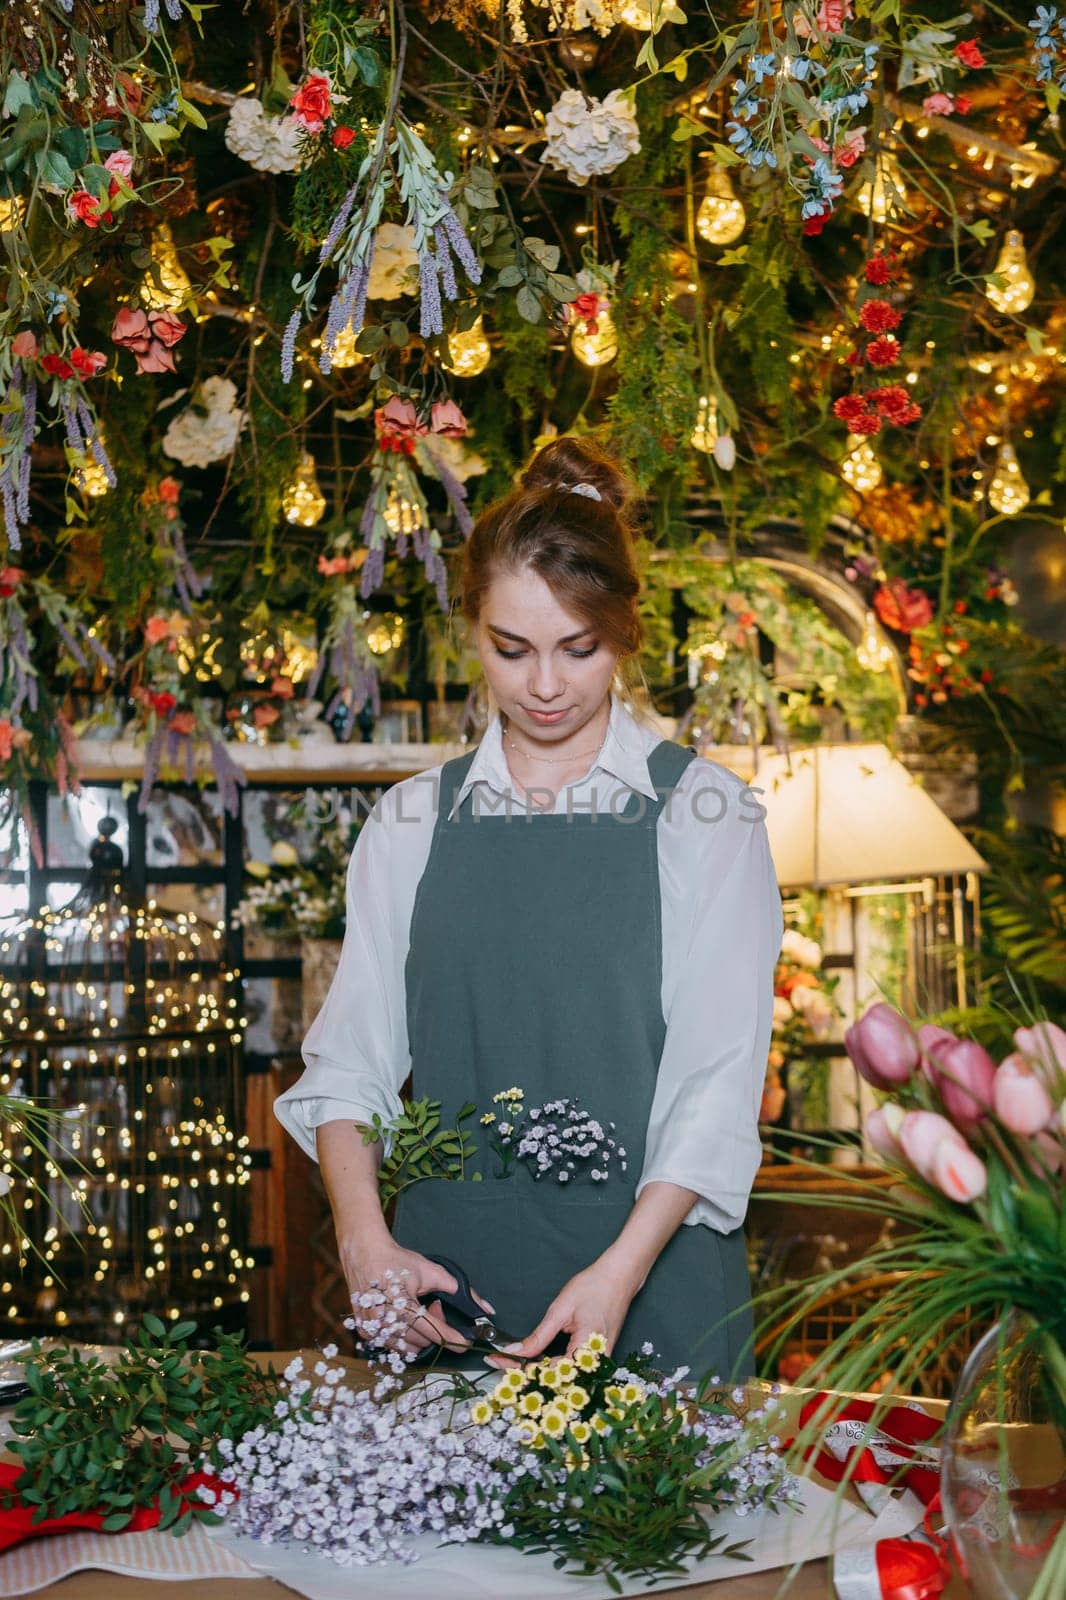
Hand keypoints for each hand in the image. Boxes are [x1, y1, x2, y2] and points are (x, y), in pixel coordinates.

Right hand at [340, 1236, 494, 1357]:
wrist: (363, 1254)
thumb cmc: (395, 1260)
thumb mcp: (429, 1270)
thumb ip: (458, 1288)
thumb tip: (483, 1306)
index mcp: (402, 1306)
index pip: (434, 1332)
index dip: (452, 1339)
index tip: (465, 1344)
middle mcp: (385, 1322)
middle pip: (422, 1342)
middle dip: (434, 1329)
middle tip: (434, 1307)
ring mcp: (374, 1330)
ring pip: (408, 1348)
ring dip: (419, 1335)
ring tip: (417, 1310)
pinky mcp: (366, 1332)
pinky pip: (393, 1346)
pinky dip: (404, 1336)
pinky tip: (403, 1317)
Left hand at [486, 1253, 639, 1370]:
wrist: (620, 1278)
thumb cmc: (594, 1288)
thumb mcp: (560, 1310)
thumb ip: (538, 1336)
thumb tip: (515, 1352)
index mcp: (586, 1352)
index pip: (547, 1372)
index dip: (519, 1369)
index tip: (497, 1360)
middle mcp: (594, 1364)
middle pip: (554, 1381)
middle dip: (525, 1375)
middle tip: (500, 1362)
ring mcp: (597, 1364)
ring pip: (562, 1379)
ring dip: (537, 1373)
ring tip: (512, 1362)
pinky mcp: (597, 1359)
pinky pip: (571, 1371)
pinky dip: (551, 1368)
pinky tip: (535, 1362)